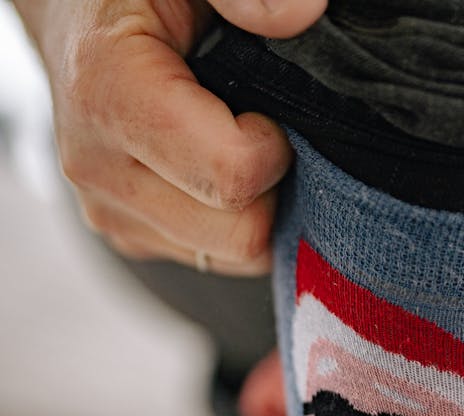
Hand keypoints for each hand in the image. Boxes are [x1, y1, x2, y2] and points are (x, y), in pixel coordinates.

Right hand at [14, 0, 326, 273]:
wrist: (76, 17)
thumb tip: (302, 14)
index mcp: (109, 95)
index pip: (231, 178)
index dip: (274, 148)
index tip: (266, 110)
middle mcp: (100, 168)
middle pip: (240, 236)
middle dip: (271, 188)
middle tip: (259, 128)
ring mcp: (110, 211)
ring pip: (232, 255)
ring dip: (254, 207)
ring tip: (234, 141)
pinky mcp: (127, 236)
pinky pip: (213, 258)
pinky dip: (231, 220)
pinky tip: (215, 167)